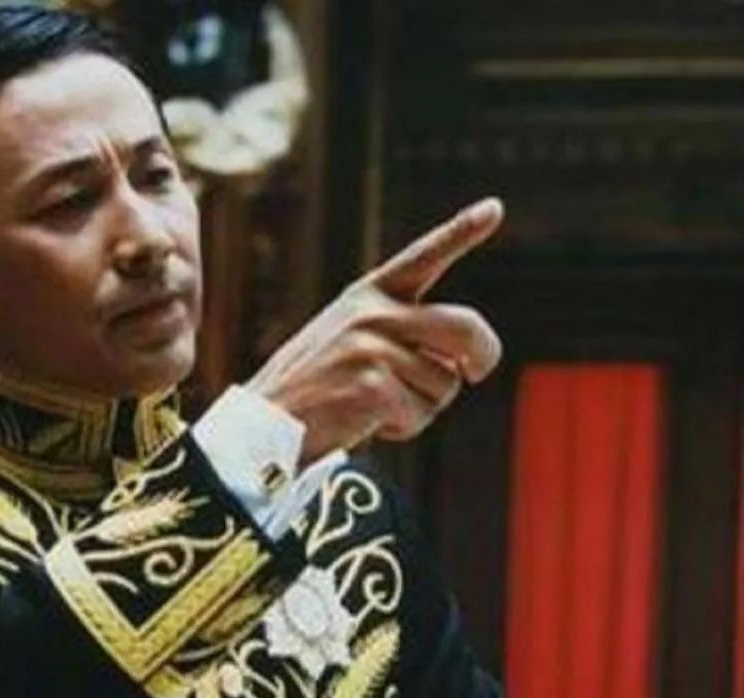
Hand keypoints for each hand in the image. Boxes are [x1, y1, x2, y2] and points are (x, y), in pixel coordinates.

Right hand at [247, 197, 504, 464]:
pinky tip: (365, 423)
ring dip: (422, 407)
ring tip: (373, 406)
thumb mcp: (349, 342)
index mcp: (368, 296)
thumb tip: (463, 364)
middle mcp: (373, 314)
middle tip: (476, 372)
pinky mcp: (371, 385)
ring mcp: (371, 348)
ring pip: (445, 383)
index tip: (494, 207)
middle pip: (464, 327)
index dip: (460, 231)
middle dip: (484, 354)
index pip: (422, 258)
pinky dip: (403, 428)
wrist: (265, 425)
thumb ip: (399, 336)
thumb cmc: (314, 390)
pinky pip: (421, 414)